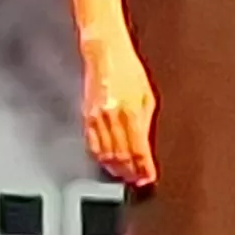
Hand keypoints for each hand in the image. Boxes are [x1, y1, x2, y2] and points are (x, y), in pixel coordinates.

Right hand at [82, 40, 157, 187]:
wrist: (105, 54)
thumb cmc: (128, 69)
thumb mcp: (147, 96)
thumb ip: (146, 124)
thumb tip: (146, 147)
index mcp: (130, 113)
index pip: (139, 151)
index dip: (144, 168)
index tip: (148, 177)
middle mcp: (112, 119)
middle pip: (121, 156)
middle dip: (130, 172)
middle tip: (137, 180)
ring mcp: (96, 119)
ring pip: (105, 154)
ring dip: (115, 168)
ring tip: (124, 176)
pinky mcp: (85, 117)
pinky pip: (92, 145)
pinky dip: (100, 157)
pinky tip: (106, 162)